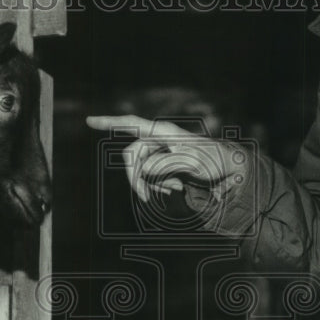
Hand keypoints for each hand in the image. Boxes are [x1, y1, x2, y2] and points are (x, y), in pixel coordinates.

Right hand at [85, 115, 248, 202]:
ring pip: (141, 169)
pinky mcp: (165, 163)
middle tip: (145, 198)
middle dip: (135, 177)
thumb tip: (145, 169)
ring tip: (175, 188)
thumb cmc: (215, 160)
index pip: (131, 123)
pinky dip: (158, 185)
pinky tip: (175, 188)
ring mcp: (161, 151)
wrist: (231, 168)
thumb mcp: (193, 161)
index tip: (88, 121)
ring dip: (152, 183)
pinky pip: (151, 176)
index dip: (109, 122)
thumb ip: (166, 163)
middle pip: (132, 156)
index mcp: (164, 132)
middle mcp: (159, 139)